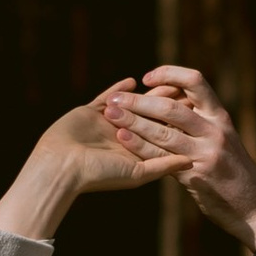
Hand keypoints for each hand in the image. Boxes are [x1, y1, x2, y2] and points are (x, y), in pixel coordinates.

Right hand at [0, 87, 180, 242]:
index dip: (176, 125)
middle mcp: (121, 138)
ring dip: (145, 96)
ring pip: (129, 105)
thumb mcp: (137, 173)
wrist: (60, 166)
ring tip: (165, 84)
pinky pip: (105, 97)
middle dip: (164, 106)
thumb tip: (192, 161)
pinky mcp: (88, 113)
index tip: (195, 114)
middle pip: (147, 118)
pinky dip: (117, 89)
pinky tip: (131, 80)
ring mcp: (104, 124)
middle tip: (184, 93)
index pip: (159, 136)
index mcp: (133, 153)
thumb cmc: (99, 175)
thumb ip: (164, 165)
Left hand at [103, 68, 255, 251]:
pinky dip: (139, 146)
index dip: (169, 74)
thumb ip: (200, 124)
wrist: (255, 207)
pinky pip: (161, 156)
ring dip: (134, 120)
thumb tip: (172, 104)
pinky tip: (123, 138)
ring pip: (163, 130)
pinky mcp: (195, 175)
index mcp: (220, 117)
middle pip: (172, 106)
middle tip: (116, 97)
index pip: (195, 81)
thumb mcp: (224, 140)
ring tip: (111, 113)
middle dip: (140, 100)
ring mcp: (206, 152)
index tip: (147, 78)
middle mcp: (214, 130)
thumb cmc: (235, 173)